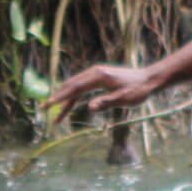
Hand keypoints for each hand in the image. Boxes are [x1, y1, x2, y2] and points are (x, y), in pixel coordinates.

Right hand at [43, 62, 160, 115]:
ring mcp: (95, 74)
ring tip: (54, 117)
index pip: (74, 88)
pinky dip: (73, 98)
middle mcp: (94, 73)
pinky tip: (68, 109)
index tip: (47, 106)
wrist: (149, 80)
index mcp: (98, 76)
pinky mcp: (98, 78)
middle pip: (69, 86)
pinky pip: (81, 88)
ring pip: (74, 87)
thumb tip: (89, 108)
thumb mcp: (125, 99)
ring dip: (63, 100)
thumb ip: (107, 103)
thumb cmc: (139, 90)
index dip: (59, 98)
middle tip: (42, 110)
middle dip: (55, 99)